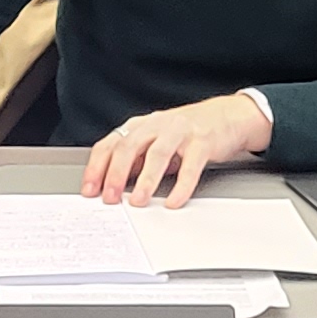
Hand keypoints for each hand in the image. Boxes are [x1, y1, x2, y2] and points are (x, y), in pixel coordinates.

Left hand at [83, 94, 268, 207]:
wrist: (226, 116)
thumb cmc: (187, 131)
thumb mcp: (155, 141)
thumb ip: (136, 158)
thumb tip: (113, 184)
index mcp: (141, 126)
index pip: (110, 144)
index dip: (97, 167)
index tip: (89, 190)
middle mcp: (157, 125)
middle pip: (129, 147)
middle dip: (116, 174)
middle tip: (109, 198)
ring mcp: (180, 131)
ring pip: (157, 154)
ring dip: (145, 180)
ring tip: (137, 200)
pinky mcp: (202, 142)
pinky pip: (190, 166)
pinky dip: (181, 186)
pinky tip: (174, 200)